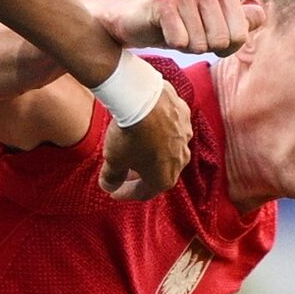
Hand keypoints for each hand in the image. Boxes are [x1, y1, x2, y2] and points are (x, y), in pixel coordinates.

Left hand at [98, 81, 191, 200]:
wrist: (144, 100)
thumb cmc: (129, 135)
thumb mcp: (113, 161)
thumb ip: (111, 177)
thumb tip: (109, 186)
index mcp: (164, 178)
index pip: (143, 193)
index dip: (126, 193)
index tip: (113, 191)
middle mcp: (181, 161)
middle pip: (158, 173)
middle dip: (139, 175)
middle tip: (123, 172)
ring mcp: (185, 138)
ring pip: (167, 151)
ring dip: (150, 153)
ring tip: (134, 148)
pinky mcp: (184, 117)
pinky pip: (170, 129)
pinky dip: (158, 132)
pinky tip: (146, 125)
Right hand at [102, 0, 264, 55]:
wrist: (136, 20)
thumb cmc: (181, 23)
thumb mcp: (216, 22)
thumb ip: (243, 20)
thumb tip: (263, 14)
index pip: (240, 35)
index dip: (225, 47)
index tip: (209, 36)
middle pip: (222, 40)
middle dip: (205, 47)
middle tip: (189, 35)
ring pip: (200, 43)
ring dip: (187, 46)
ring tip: (176, 31)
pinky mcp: (162, 1)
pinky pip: (179, 41)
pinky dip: (171, 43)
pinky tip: (164, 31)